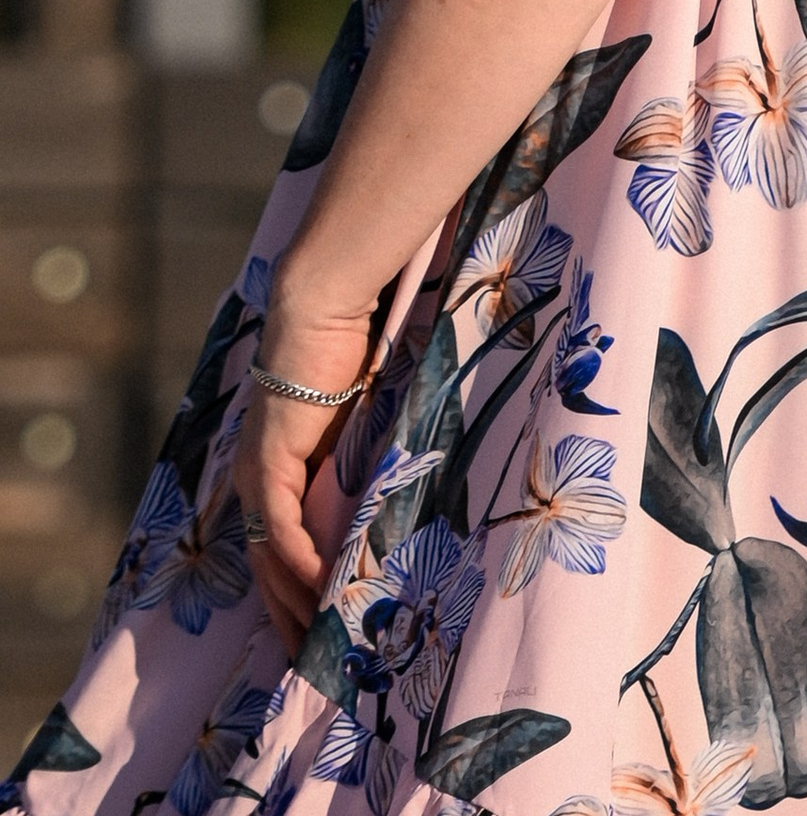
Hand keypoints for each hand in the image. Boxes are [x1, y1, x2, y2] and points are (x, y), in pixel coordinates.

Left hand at [236, 276, 372, 651]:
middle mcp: (255, 479)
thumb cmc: (344, 351)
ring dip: (296, 602)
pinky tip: (323, 592)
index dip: (293, 591)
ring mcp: (258, 474)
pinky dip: (302, 565)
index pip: (275, 548)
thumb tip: (389, 495)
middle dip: (289, 615)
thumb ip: (359, 459)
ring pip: (270, 559)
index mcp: (273, 470)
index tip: (317, 629)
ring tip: (323, 641)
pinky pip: (282, 532)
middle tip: (316, 661)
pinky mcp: (271, 465)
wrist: (320, 308)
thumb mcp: (355, 421)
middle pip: (266, 567)